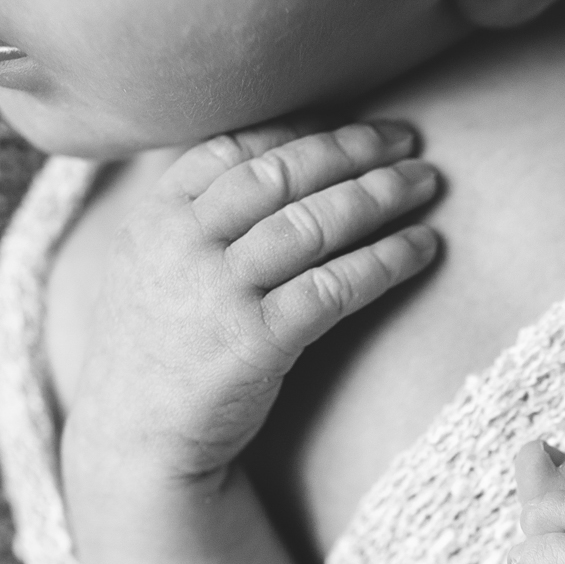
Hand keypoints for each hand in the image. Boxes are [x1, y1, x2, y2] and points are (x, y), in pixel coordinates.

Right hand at [66, 120, 441, 480]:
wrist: (136, 439)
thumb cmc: (163, 345)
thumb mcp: (153, 262)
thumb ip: (196, 210)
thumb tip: (268, 155)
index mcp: (158, 214)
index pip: (238, 146)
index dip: (304, 128)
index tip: (355, 124)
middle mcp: (185, 243)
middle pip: (283, 174)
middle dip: (353, 150)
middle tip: (408, 140)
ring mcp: (218, 292)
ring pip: (312, 224)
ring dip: (379, 196)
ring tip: (427, 184)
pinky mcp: (256, 342)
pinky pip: (333, 287)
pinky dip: (384, 262)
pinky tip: (422, 249)